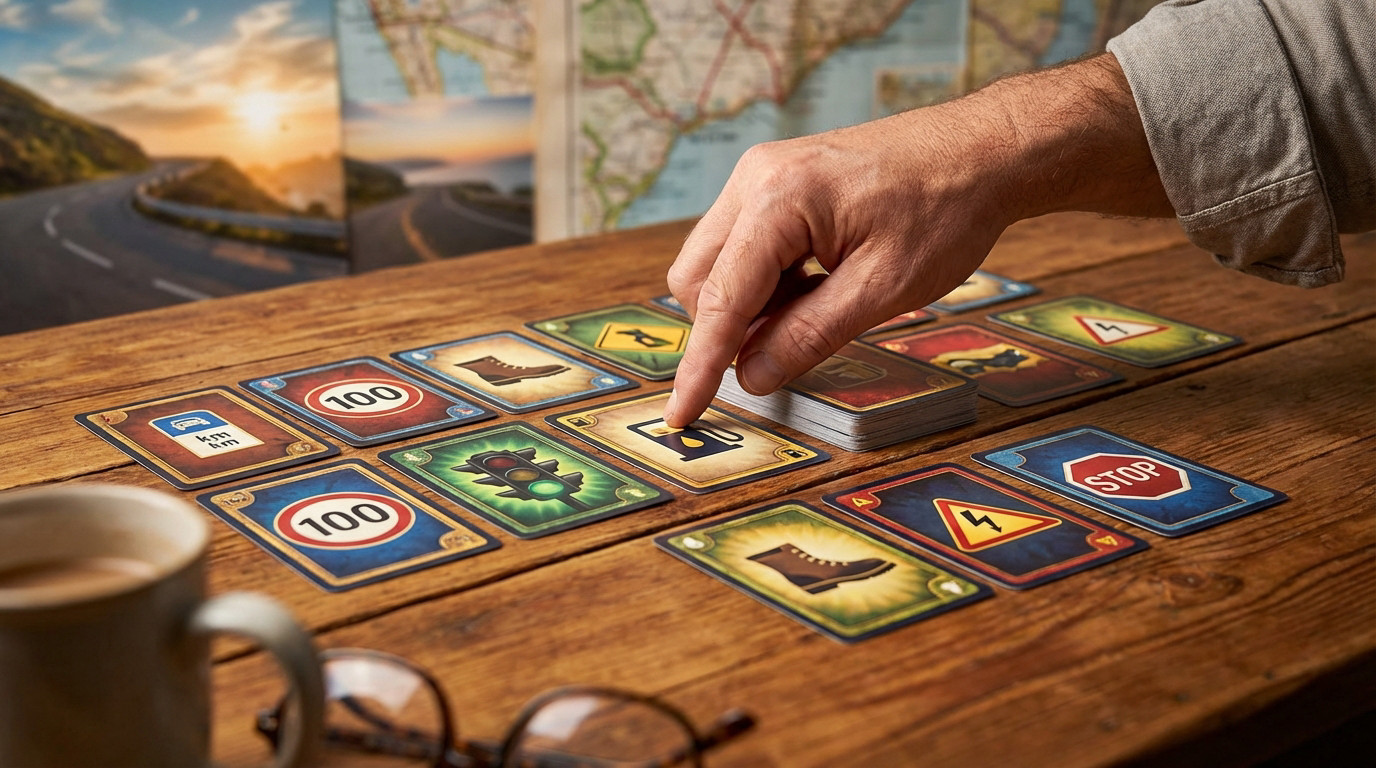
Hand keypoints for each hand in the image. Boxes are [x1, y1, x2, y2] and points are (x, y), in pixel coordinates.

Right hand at [663, 101, 1016, 426]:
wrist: (983, 149)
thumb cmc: (945, 209)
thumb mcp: (883, 289)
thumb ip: (809, 336)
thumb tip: (752, 376)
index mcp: (778, 200)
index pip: (720, 300)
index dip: (701, 366)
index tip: (682, 416)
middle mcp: (755, 178)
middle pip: (697, 280)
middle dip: (727, 328)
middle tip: (790, 347)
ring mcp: (761, 174)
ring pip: (715, 263)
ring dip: (750, 304)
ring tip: (823, 304)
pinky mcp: (774, 181)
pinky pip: (742, 244)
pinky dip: (765, 280)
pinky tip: (818, 284)